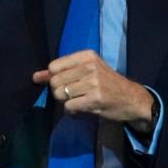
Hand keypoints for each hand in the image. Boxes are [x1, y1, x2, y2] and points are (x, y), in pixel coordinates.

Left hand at [34, 50, 154, 130]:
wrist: (132, 99)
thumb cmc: (108, 84)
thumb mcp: (88, 71)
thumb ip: (62, 72)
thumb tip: (36, 77)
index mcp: (87, 55)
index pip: (54, 66)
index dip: (55, 78)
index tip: (67, 83)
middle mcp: (90, 66)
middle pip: (55, 82)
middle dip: (60, 92)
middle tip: (75, 95)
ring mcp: (93, 82)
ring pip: (60, 94)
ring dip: (66, 102)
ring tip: (80, 101)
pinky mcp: (94, 99)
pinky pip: (68, 107)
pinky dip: (72, 111)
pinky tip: (82, 108)